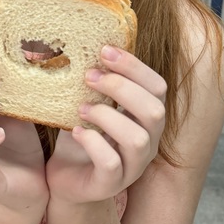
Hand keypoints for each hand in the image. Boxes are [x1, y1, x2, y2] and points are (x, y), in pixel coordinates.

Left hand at [45, 46, 166, 203]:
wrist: (66, 180)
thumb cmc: (83, 136)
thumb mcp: (93, 103)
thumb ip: (98, 80)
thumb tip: (83, 39)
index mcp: (147, 118)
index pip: (157, 86)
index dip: (134, 66)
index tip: (104, 49)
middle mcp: (148, 142)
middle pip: (155, 110)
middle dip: (122, 88)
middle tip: (89, 76)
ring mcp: (132, 166)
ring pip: (137, 139)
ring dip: (107, 116)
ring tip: (81, 108)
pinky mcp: (111, 184)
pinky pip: (111, 163)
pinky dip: (93, 143)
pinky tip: (77, 132)